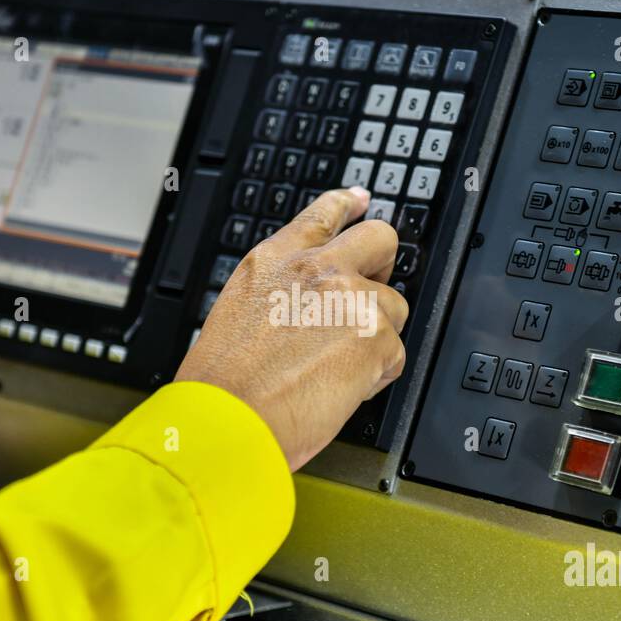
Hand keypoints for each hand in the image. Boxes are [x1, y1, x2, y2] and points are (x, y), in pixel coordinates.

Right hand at [176, 187, 407, 469]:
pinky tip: (341, 389)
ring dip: (375, 337)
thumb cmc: (224, 383)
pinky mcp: (376, 337)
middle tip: (372, 291)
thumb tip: (302, 304)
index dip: (348, 206)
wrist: (230, 419)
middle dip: (383, 263)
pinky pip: (395, 355)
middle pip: (380, 239)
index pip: (322, 216)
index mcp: (276, 261)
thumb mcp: (239, 312)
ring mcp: (351, 299)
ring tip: (336, 368)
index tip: (360, 201)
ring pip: (393, 307)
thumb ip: (279, 293)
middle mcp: (317, 270)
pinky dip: (376, 377)